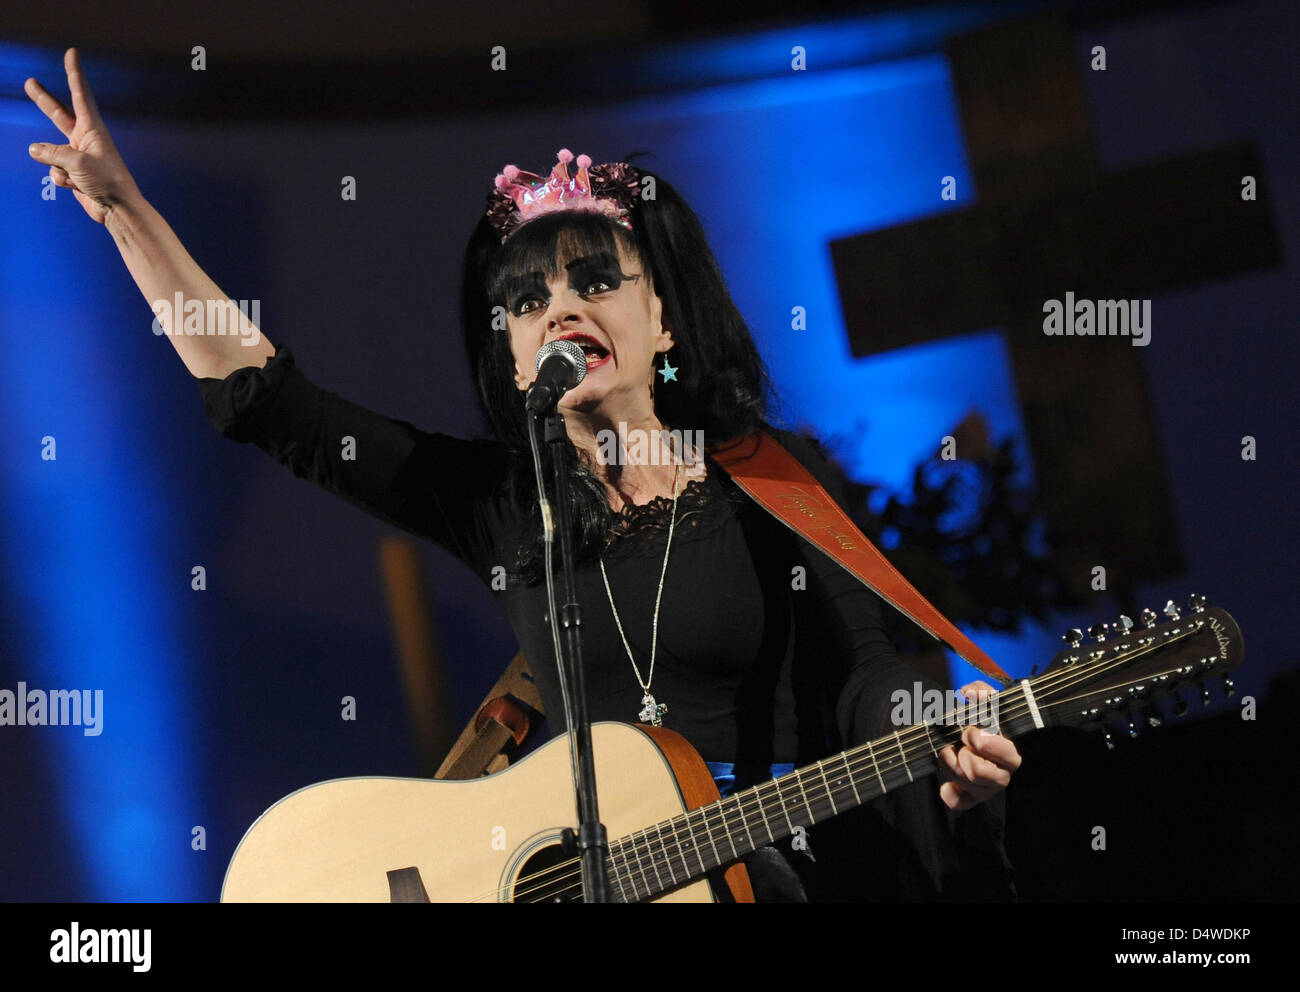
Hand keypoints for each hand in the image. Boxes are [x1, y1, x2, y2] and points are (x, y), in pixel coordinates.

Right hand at [25, 47, 141, 224]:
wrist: (117, 209)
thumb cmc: (107, 182)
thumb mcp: (77, 163)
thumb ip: (52, 153)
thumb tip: (34, 150)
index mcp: (93, 129)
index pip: (80, 95)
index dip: (74, 74)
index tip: (72, 54)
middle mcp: (84, 139)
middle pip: (58, 115)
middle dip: (43, 100)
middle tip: (30, 83)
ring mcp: (77, 156)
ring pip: (51, 153)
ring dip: (58, 167)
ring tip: (78, 178)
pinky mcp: (73, 172)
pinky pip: (55, 172)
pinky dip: (63, 181)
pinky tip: (78, 187)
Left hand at [936, 680, 1021, 810]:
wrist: (978, 733)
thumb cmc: (985, 719)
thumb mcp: (986, 701)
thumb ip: (982, 692)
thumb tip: (971, 693)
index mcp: (1010, 751)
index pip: (1007, 756)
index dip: (987, 744)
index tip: (971, 732)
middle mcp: (1002, 773)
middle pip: (982, 773)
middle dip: (964, 756)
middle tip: (958, 742)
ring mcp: (987, 787)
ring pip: (968, 785)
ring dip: (952, 766)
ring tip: (948, 752)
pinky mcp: (972, 796)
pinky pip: (961, 803)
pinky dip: (952, 795)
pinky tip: (946, 786)